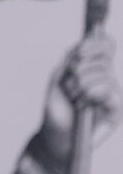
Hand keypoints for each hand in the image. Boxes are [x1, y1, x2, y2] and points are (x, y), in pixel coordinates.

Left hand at [34, 31, 120, 168]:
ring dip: (80, 84)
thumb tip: (87, 39)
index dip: (96, 43)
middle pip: (104, 57)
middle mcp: (109, 79)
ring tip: (74, 98)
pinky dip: (90, 94)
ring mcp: (115, 94)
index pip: (108, 45)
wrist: (56, 134)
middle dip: (79, 67)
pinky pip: (109, 90)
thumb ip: (72, 57)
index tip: (78, 51)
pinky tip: (83, 104)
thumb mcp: (59, 77)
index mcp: (96, 68)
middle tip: (69, 85)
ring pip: (104, 73)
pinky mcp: (118, 109)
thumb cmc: (57, 107)